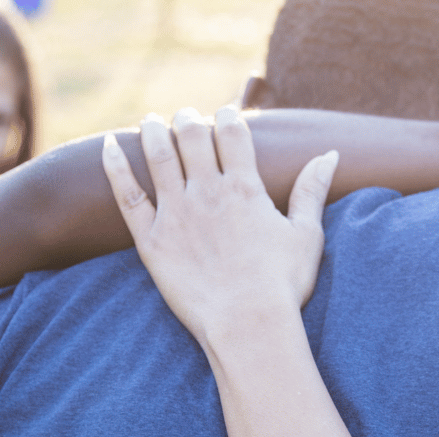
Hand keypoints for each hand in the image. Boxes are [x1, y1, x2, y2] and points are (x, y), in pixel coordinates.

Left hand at [101, 107, 337, 337]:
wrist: (248, 325)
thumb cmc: (283, 284)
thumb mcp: (307, 234)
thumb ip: (312, 189)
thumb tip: (329, 154)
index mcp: (245, 188)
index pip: (233, 133)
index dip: (228, 116)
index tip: (225, 113)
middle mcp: (208, 192)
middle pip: (192, 136)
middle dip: (189, 119)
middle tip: (187, 117)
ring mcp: (176, 214)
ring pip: (159, 156)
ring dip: (153, 131)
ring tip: (150, 120)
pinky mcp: (151, 240)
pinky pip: (127, 195)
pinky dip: (116, 166)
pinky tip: (109, 145)